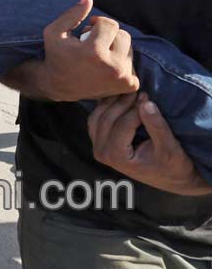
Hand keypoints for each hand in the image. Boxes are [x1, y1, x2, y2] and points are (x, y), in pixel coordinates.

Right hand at [37, 0, 139, 101]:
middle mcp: (112, 67)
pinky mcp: (129, 85)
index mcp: (94, 53)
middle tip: (93, 43)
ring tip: (98, 55)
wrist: (58, 85)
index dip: (97, 24)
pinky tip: (106, 66)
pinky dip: (122, 62)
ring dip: (115, 48)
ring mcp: (122, 77)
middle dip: (108, 35)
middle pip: (124, 35)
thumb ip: (72, 14)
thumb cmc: (56, 55)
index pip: (110, 24)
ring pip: (129, 48)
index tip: (86, 31)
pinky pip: (133, 63)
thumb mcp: (54, 32)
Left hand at [89, 93, 211, 195]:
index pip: (122, 125)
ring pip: (96, 117)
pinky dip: (105, 107)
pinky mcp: (99, 141)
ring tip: (129, 92)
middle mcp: (102, 153)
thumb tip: (145, 103)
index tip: (146, 95)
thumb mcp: (169, 147)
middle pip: (106, 119)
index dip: (134, 108)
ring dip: (111, 103)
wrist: (170, 178)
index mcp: (117, 157)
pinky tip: (119, 97)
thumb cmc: (172, 165)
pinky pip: (96, 119)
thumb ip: (156, 126)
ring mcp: (98, 147)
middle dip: (121, 102)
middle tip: (137, 89)